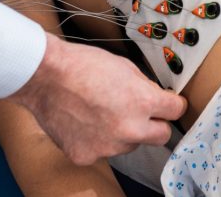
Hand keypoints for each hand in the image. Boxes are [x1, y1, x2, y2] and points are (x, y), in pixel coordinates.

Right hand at [9, 33, 186, 165]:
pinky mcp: (86, 156)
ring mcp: (107, 146)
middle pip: (160, 136)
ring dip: (123, 132)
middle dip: (156, 124)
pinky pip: (102, 150)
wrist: (45, 76)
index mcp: (142, 102)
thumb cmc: (82, 65)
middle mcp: (129, 129)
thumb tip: (157, 98)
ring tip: (100, 112)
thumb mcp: (124, 66)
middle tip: (141, 113)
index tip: (170, 105)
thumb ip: (145, 87)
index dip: (173, 105)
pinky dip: (96, 140)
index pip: (175, 111)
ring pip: (129, 144)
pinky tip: (84, 122)